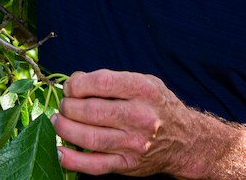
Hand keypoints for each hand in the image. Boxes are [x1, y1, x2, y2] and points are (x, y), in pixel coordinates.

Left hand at [52, 69, 205, 176]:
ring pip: (88, 138)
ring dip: (65, 128)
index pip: (101, 82)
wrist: (186, 141)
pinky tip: (61, 150)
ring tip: (59, 121)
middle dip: (68, 106)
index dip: (77, 84)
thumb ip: (111, 80)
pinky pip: (94, 166)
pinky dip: (72, 160)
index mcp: (144, 90)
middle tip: (64, 105)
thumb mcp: (144, 82)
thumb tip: (74, 80)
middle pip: (91, 111)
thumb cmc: (158, 106)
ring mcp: (134, 144)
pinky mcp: (127, 165)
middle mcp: (140, 117)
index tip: (71, 87)